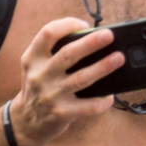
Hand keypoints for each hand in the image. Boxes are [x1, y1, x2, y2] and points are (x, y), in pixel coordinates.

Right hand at [10, 18, 124, 145]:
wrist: (26, 121)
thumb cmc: (40, 86)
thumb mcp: (37, 66)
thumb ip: (56, 52)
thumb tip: (94, 38)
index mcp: (33, 58)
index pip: (48, 34)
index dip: (67, 25)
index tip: (85, 24)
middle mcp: (40, 74)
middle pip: (67, 54)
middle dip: (90, 43)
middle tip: (108, 35)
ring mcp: (51, 94)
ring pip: (81, 78)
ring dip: (102, 67)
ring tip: (119, 58)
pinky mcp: (62, 112)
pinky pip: (87, 106)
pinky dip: (101, 101)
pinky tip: (111, 96)